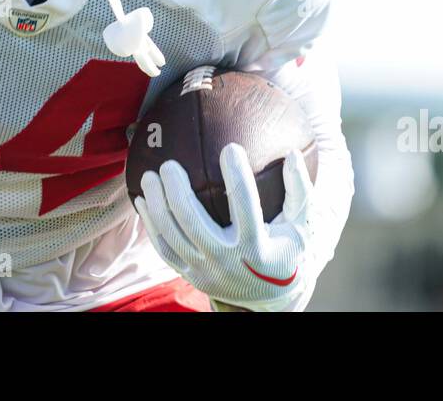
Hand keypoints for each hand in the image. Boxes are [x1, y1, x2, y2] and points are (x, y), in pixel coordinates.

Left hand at [134, 143, 313, 311]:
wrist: (269, 296)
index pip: (245, 206)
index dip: (237, 176)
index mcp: (256, 247)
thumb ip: (299, 191)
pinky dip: (151, 226)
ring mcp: (205, 270)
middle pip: (194, 222)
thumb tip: (293, 154)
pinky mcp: (191, 275)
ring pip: (172, 236)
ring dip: (157, 205)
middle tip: (168, 164)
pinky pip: (164, 250)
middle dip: (177, 191)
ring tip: (149, 177)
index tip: (230, 147)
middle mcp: (227, 261)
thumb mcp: (300, 226)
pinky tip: (142, 201)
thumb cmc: (285, 251)